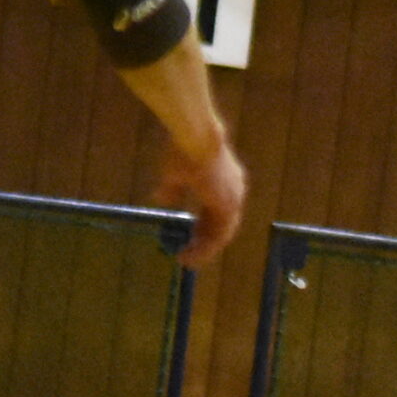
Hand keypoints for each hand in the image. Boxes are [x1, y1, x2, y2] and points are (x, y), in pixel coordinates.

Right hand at [156, 135, 245, 268]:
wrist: (197, 136)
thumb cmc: (185, 148)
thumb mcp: (175, 173)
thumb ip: (172, 189)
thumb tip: (162, 199)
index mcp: (225, 182)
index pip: (218, 211)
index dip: (204, 226)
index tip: (191, 236)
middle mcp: (234, 192)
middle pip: (222, 225)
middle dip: (204, 241)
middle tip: (188, 253)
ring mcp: (233, 199)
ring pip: (221, 234)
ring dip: (203, 249)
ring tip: (186, 260)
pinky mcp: (228, 206)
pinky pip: (219, 236)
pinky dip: (205, 249)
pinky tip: (189, 256)